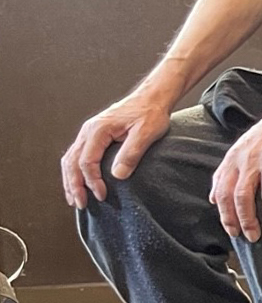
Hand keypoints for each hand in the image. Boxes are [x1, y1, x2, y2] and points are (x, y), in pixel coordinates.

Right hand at [62, 92, 173, 207]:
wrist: (151, 98)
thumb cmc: (151, 113)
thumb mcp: (146, 133)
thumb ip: (131, 153)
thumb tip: (117, 175)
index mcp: (98, 130)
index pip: (87, 161)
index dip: (92, 181)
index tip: (102, 195)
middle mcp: (88, 131)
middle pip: (72, 162)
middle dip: (74, 185)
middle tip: (82, 204)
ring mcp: (88, 133)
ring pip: (70, 159)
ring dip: (70, 180)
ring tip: (74, 199)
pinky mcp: (93, 136)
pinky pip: (76, 155)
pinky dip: (74, 171)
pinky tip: (78, 183)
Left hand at [209, 106, 261, 241]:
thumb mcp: (241, 150)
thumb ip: (226, 174)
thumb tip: (213, 199)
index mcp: (235, 159)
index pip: (225, 193)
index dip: (227, 216)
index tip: (235, 232)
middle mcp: (251, 160)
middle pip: (243, 197)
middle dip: (248, 221)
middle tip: (254, 238)